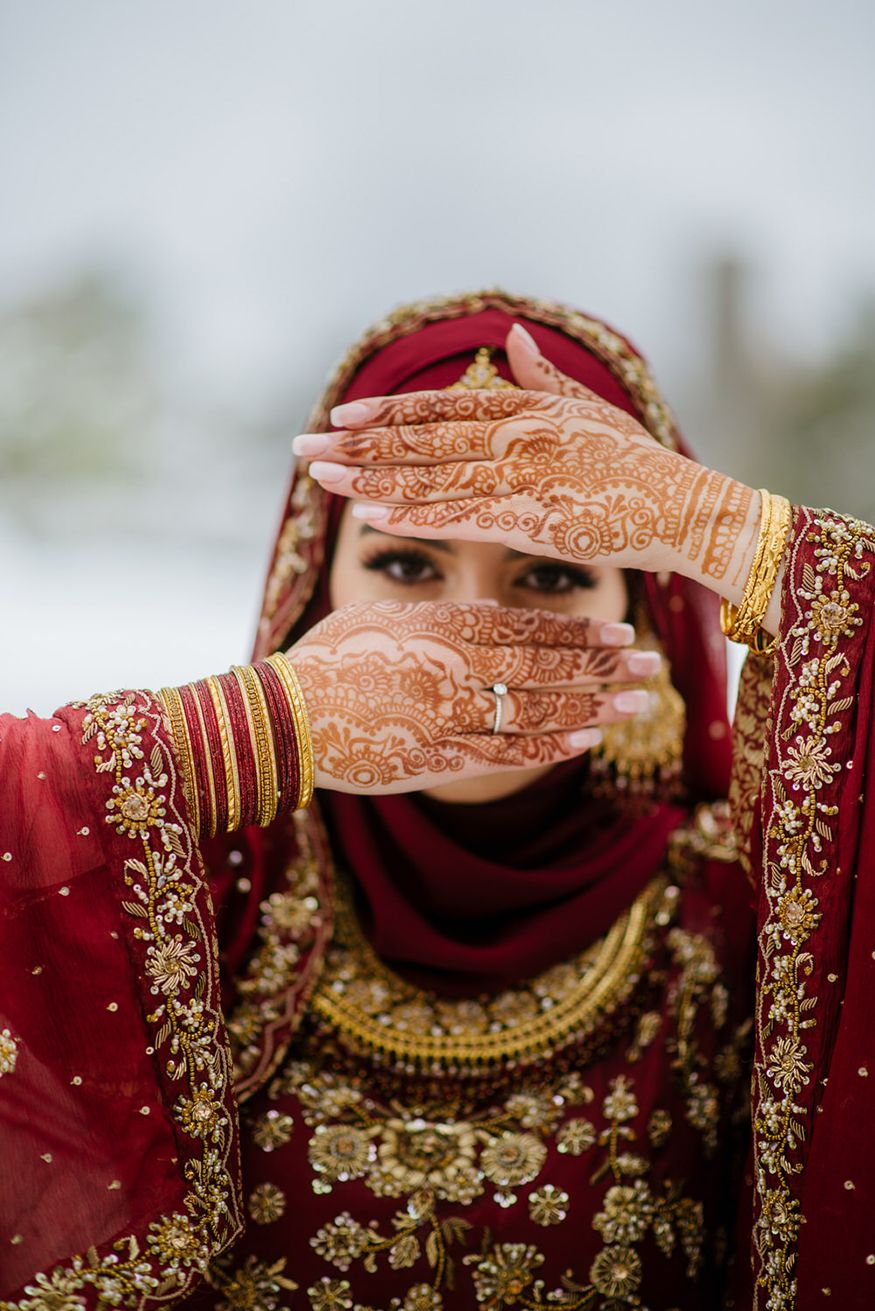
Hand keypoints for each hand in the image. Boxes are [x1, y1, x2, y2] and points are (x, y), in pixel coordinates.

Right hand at [287, 600, 659, 793]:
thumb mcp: (379, 618)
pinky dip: (546, 746)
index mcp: (437, 627)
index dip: (576, 631)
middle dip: (602, 667)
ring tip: (635, 705)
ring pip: (534, 710)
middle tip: (648, 665)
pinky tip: (584, 741)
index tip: (619, 630)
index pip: (524, 627)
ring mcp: (444, 716)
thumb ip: (437, 617)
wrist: (279, 720)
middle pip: (543, 667)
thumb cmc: (324, 661)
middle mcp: (450, 668)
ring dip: (591, 708)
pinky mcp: (433, 760)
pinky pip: (501, 753)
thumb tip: (489, 611)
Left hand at [297, 327, 757, 589]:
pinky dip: (418, 517)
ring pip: (434, 477)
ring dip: (372, 480)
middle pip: (423, 440)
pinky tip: (374, 518)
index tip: (339, 416)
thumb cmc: (640, 467)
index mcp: (529, 407)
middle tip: (302, 448)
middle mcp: (521, 435)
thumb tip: (507, 336)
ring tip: (322, 481)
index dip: (387, 414)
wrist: (691, 513)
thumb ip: (542, 379)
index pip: (443, 409)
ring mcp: (527, 477)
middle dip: (357, 445)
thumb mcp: (591, 413)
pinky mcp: (538, 521)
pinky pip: (465, 518)